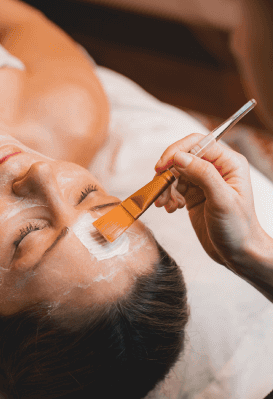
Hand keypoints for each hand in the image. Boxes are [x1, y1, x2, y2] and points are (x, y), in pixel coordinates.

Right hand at [153, 134, 266, 268]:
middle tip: (159, 186)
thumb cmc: (239, 230)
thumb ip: (203, 175)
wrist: (238, 254)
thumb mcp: (222, 201)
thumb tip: (179, 156)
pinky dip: (167, 195)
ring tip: (165, 202)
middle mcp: (216, 168)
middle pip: (182, 156)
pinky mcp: (193, 192)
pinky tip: (171, 207)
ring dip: (165, 186)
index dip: (177, 151)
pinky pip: (173, 185)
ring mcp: (203, 180)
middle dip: (168, 172)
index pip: (198, 143)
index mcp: (229, 164)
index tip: (162, 166)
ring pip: (174, 171)